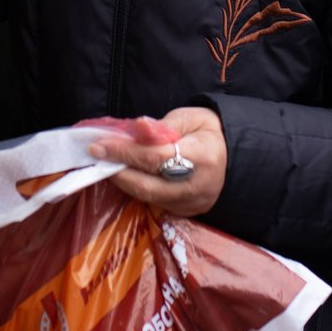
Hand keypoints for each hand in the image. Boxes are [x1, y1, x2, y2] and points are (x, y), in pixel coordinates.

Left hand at [88, 107, 226, 216]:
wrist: (236, 156)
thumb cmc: (210, 131)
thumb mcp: (190, 117)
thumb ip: (162, 126)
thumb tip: (136, 128)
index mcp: (202, 157)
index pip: (154, 157)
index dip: (123, 152)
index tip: (99, 144)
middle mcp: (196, 187)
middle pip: (147, 185)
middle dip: (117, 171)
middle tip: (95, 156)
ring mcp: (191, 204)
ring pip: (148, 197)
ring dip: (123, 181)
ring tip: (105, 163)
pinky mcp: (186, 213)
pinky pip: (154, 203)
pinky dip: (136, 188)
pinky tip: (124, 174)